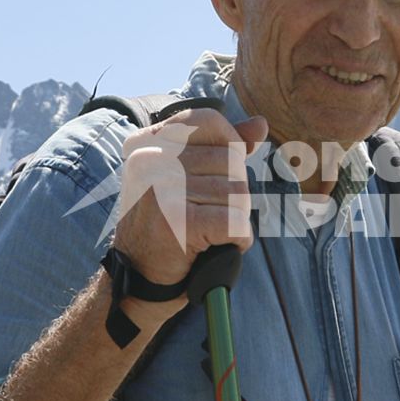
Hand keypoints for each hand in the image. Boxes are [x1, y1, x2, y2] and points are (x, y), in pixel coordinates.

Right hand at [111, 108, 268, 290]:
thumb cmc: (167, 225)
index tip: (218, 175)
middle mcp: (149, 160)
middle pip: (231, 161)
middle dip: (233, 193)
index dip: (229, 146)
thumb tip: (260, 124)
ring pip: (238, 194)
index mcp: (146, 144)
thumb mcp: (186, 177)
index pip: (209, 121)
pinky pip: (236, 222)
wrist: (139, 279)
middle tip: (206, 215)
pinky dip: (237, 239)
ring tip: (207, 232)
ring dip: (235, 218)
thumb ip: (221, 147)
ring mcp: (161, 188)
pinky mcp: (178, 220)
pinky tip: (215, 246)